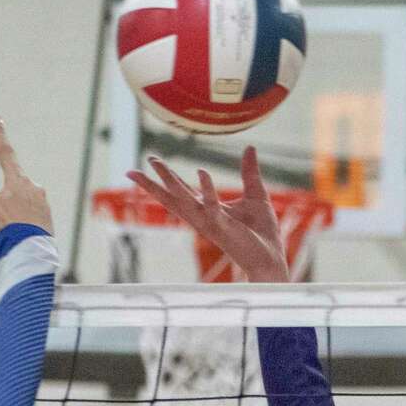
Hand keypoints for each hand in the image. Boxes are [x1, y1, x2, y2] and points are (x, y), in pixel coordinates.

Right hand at [0, 114, 52, 234]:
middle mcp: (33, 186)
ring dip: (15, 206)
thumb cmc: (7, 226)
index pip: (5, 151)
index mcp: (17, 179)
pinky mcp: (47, 214)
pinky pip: (32, 210)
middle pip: (14, 179)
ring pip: (24, 196)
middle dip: (6, 191)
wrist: (31, 251)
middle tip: (3, 214)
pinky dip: (24, 216)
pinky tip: (23, 230)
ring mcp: (42, 200)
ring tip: (12, 226)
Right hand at [127, 146, 288, 282]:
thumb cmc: (262, 232)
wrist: (272, 257)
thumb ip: (249, 172)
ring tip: (155, 165)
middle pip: (173, 199)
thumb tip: (250, 147)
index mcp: (208, 210)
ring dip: (171, 183)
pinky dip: (207, 190)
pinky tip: (201, 172)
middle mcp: (204, 217)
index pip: (182, 191)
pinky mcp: (226, 228)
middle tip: (133, 171)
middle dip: (153, 185)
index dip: (167, 177)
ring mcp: (212, 223)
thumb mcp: (256, 195)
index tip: (151, 161)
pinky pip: (213, 207)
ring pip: (185, 201)